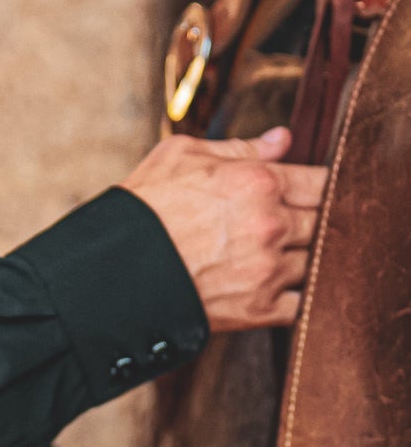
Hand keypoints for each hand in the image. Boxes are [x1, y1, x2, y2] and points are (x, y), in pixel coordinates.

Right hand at [119, 126, 326, 332]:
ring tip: (273, 250)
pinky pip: (304, 303)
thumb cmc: (146, 202)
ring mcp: (269, 269)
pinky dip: (296, 294)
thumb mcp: (183, 154)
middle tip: (291, 220)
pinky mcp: (262, 308)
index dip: (322, 184)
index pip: (320, 181)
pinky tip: (274, 282)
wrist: (120, 262)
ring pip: (317, 261)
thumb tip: (282, 138)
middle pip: (325, 222)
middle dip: (313, 219)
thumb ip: (241, 147)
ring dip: (303, 256)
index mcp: (257, 182)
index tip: (314, 189)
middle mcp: (271, 224)